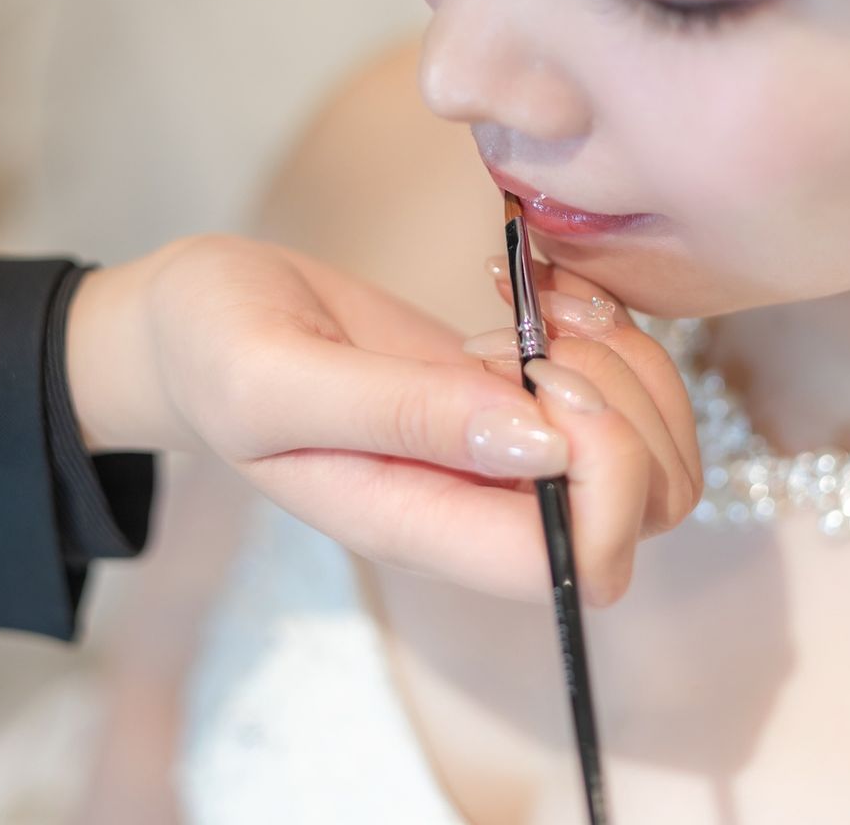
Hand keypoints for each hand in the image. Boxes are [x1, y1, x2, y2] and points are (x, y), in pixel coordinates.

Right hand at [66, 234, 698, 604]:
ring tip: (542, 302)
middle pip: (640, 508)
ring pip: (645, 446)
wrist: (204, 317)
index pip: (575, 564)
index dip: (600, 478)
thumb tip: (543, 449)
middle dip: (630, 409)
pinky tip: (537, 286)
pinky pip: (612, 379)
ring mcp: (500, 448)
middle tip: (546, 334)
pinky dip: (603, 324)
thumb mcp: (272, 377)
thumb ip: (397, 414)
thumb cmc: (213, 350)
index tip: (542, 382)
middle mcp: (477, 502)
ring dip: (625, 361)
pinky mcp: (507, 391)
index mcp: (421, 526)